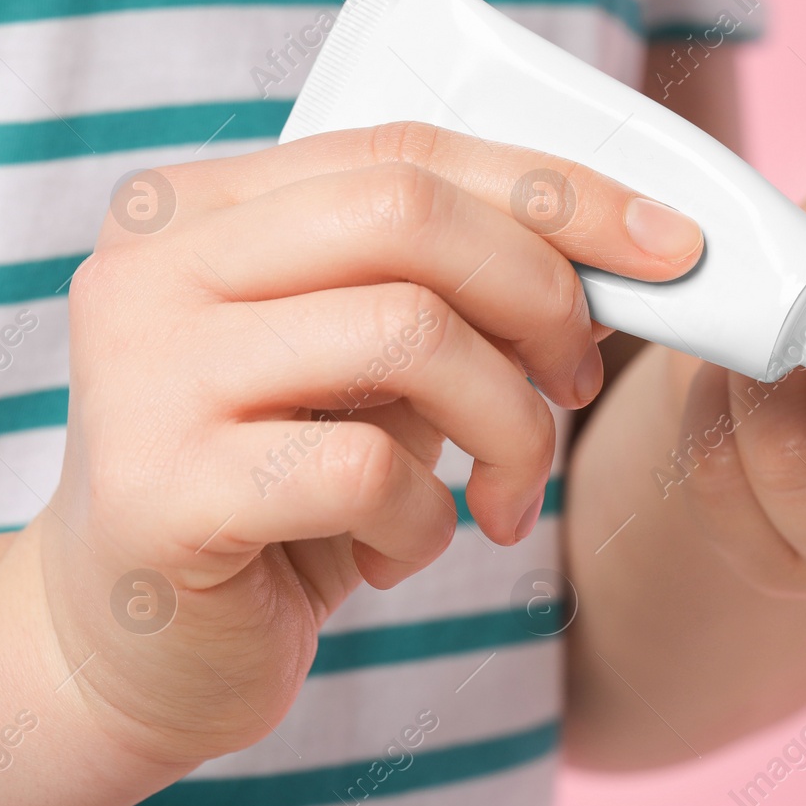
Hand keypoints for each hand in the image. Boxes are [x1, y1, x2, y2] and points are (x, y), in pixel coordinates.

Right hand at [30, 122, 703, 767]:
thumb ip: (443, 292)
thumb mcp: (360, 368)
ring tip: (504, 496)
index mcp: (197, 210)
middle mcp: (152, 269)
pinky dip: (430, 522)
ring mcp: (144, 375)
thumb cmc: (276, 493)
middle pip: (410, 220)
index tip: (671, 248)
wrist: (134, 651)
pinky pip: (368, 471)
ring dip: (506, 426)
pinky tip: (399, 554)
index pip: (407, 154)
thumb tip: (619, 256)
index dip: (558, 192)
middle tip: (575, 385)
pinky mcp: (163, 492)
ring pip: (408, 334)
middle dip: (541, 299)